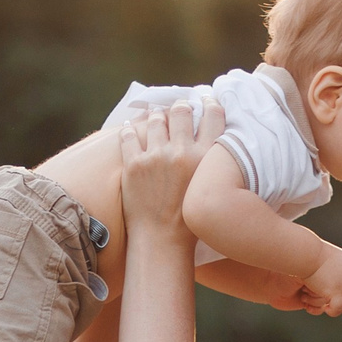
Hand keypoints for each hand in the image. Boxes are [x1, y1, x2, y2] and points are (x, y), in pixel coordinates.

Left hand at [118, 103, 220, 242]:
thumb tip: (208, 139)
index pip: (213, 116)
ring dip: (156, 117)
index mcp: (205, 158)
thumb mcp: (210, 186)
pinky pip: (128, 135)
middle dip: (180, 107)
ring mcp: (156, 156)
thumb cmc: (191, 220)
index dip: (209, 103)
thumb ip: (210, 161)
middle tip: (179, 108)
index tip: (205, 100)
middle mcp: (182, 152)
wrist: (163, 241)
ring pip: (155, 119)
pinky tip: (131, 128)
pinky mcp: (133, 164)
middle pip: (182, 111)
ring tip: (156, 118)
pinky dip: (129, 130)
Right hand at [302, 244, 341, 315]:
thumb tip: (340, 275)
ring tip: (329, 307)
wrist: (308, 254)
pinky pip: (339, 308)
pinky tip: (325, 308)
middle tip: (335, 303)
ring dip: (340, 308)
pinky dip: (334, 311)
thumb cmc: (315, 254)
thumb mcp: (333, 258)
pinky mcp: (336, 291)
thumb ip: (340, 267)